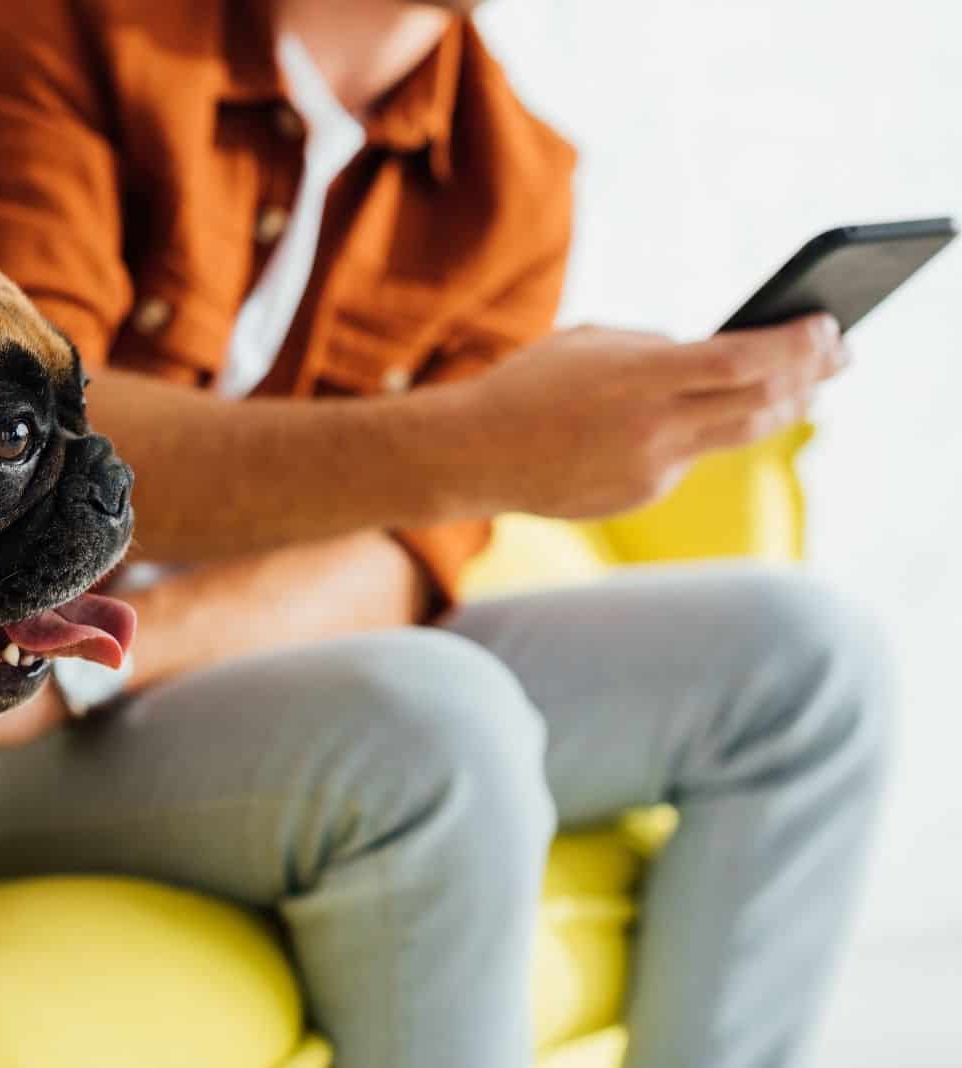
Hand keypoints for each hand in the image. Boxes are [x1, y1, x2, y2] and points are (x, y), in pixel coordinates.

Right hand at [454, 314, 847, 518]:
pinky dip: (694, 434)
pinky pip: (685, 458)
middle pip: (763, 406)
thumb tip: (710, 359)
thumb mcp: (594, 343)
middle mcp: (658, 427)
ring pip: (735, 436)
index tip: (830, 327)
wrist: (472, 454)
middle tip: (839, 355)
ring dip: (776, 408)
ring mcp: (653, 468)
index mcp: (644, 376)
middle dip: (811, 378)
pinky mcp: (641, 495)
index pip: (748, 361)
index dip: (800, 346)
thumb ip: (656, 349)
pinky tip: (684, 419)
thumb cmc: (525, 385)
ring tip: (802, 388)